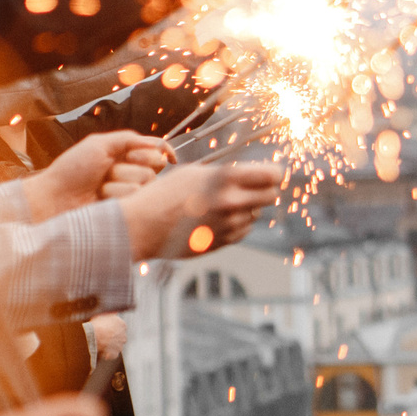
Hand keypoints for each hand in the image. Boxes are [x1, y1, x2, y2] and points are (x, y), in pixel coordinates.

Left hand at [23, 130, 171, 219]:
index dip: (157, 151)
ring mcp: (129, 193)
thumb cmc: (71, 171)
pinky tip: (102, 199)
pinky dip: (118, 195)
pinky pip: (137, 198)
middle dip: (135, 164)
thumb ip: (129, 139)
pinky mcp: (127, 210)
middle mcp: (131, 174)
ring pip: (147, 182)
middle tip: (111, 168)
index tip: (146, 155)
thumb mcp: (98, 144)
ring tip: (100, 187)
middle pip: (157, 165)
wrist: (56, 199)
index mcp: (125, 156)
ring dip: (120, 181)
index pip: (157, 150)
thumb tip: (158, 145)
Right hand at [120, 161, 279, 259]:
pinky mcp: (222, 242)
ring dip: (247, 208)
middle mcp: (230, 202)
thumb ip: (225, 174)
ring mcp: (228, 225)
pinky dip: (237, 224)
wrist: (142, 226)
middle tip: (255, 187)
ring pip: (256, 214)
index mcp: (224, 179)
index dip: (274, 173)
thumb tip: (252, 175)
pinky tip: (218, 218)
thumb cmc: (164, 194)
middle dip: (265, 190)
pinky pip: (243, 231)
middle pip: (271, 196)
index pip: (271, 175)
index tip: (273, 173)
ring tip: (223, 203)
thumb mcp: (195, 173)